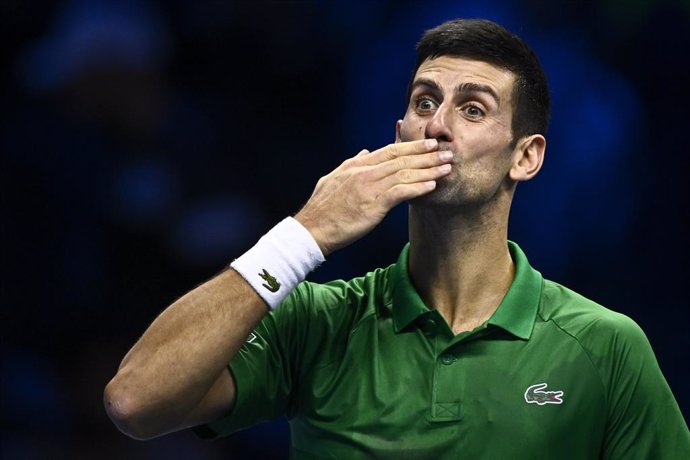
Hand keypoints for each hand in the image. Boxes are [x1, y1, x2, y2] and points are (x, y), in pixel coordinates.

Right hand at [295, 138, 451, 255]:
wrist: (312, 229)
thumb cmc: (322, 209)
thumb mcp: (333, 178)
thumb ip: (350, 164)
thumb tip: (364, 152)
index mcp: (356, 166)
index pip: (389, 150)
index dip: (412, 146)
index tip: (429, 143)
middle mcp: (364, 172)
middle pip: (401, 159)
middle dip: (427, 154)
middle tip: (447, 151)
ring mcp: (369, 188)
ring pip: (405, 174)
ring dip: (429, 170)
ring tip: (447, 167)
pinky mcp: (373, 205)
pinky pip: (401, 193)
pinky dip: (418, 188)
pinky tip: (432, 186)